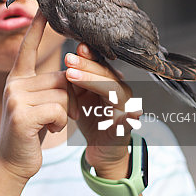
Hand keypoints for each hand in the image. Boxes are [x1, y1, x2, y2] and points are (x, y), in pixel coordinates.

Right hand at [0, 11, 70, 180]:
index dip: (36, 28)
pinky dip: (60, 122)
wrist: (13, 162)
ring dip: (65, 113)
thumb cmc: (31, 132)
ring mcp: (15, 97)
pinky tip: (46, 130)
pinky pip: (58, 109)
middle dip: (70, 98)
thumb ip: (50, 86)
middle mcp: (13, 84)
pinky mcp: (21, 114)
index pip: (27, 48)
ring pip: (63, 94)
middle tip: (61, 117)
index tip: (42, 7)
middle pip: (61, 78)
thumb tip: (72, 71)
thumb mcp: (40, 105)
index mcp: (17, 79)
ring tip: (48, 125)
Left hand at [65, 43, 141, 177]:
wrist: (102, 148)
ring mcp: (126, 108)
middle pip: (106, 73)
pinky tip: (121, 110)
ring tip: (71, 75)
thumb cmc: (92, 118)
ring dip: (92, 81)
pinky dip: (125, 115)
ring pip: (113, 89)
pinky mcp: (126, 127)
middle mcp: (121, 91)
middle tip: (69, 59)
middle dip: (86, 65)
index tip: (76, 47)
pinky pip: (127, 119)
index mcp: (110, 81)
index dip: (90, 55)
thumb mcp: (79, 95)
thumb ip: (75, 78)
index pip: (101, 64)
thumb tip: (68, 57)